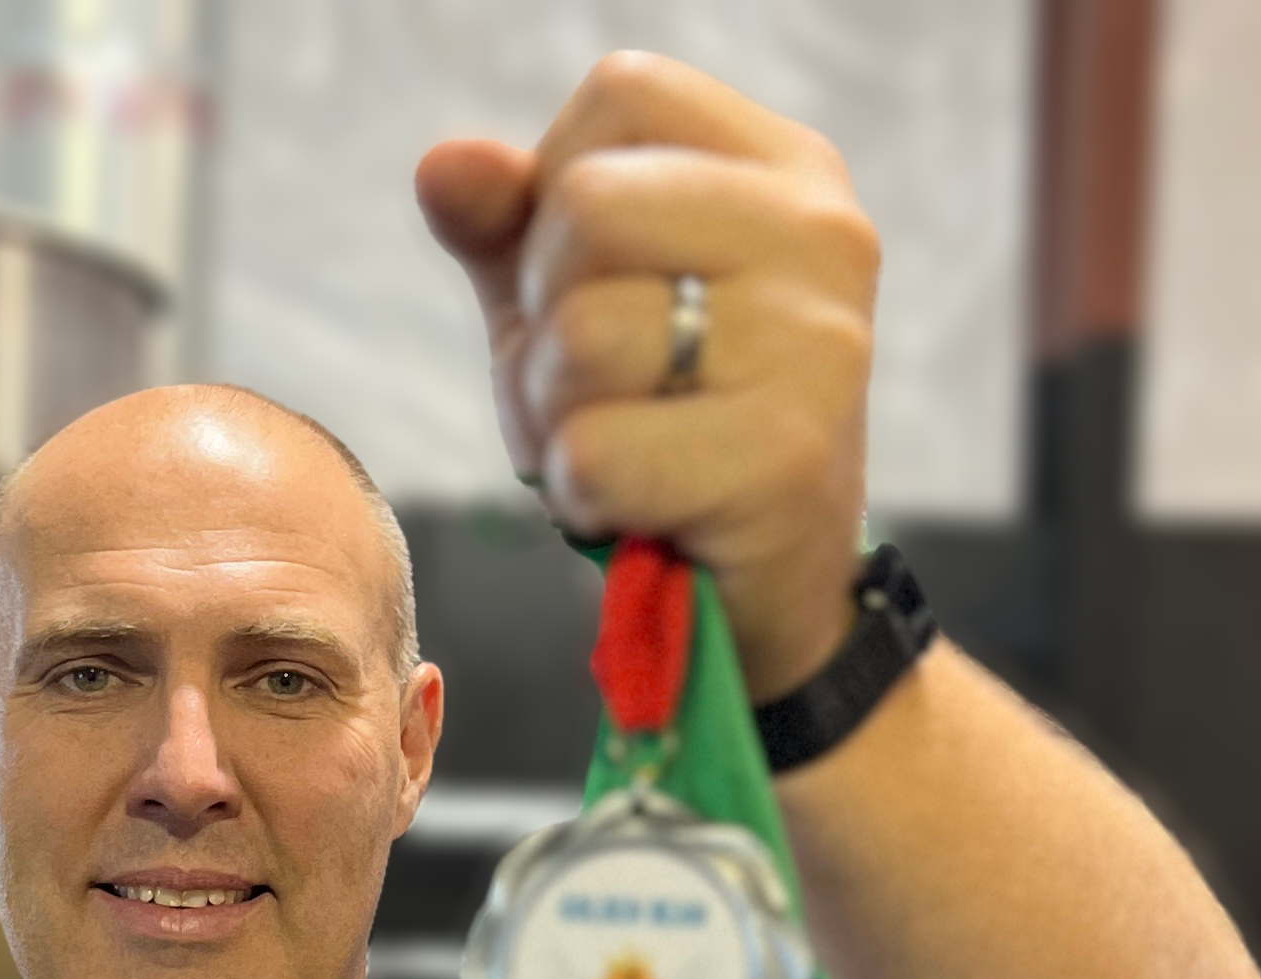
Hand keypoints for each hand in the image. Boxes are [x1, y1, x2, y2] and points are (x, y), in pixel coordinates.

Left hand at [417, 52, 878, 701]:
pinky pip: (595, 452)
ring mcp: (814, 346)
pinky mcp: (782, 459)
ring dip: (550, 418)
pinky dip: (579, 495)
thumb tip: (441, 166)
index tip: (590, 285)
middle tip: (587, 394)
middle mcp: (819, 237)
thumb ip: (507, 228)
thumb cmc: (666, 438)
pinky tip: (629, 510)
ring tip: (606, 454)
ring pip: (581, 335)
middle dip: (541, 317)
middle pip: (586, 206)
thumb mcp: (576, 311)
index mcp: (786, 173)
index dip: (553, 194)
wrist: (768, 602)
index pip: (620, 95)